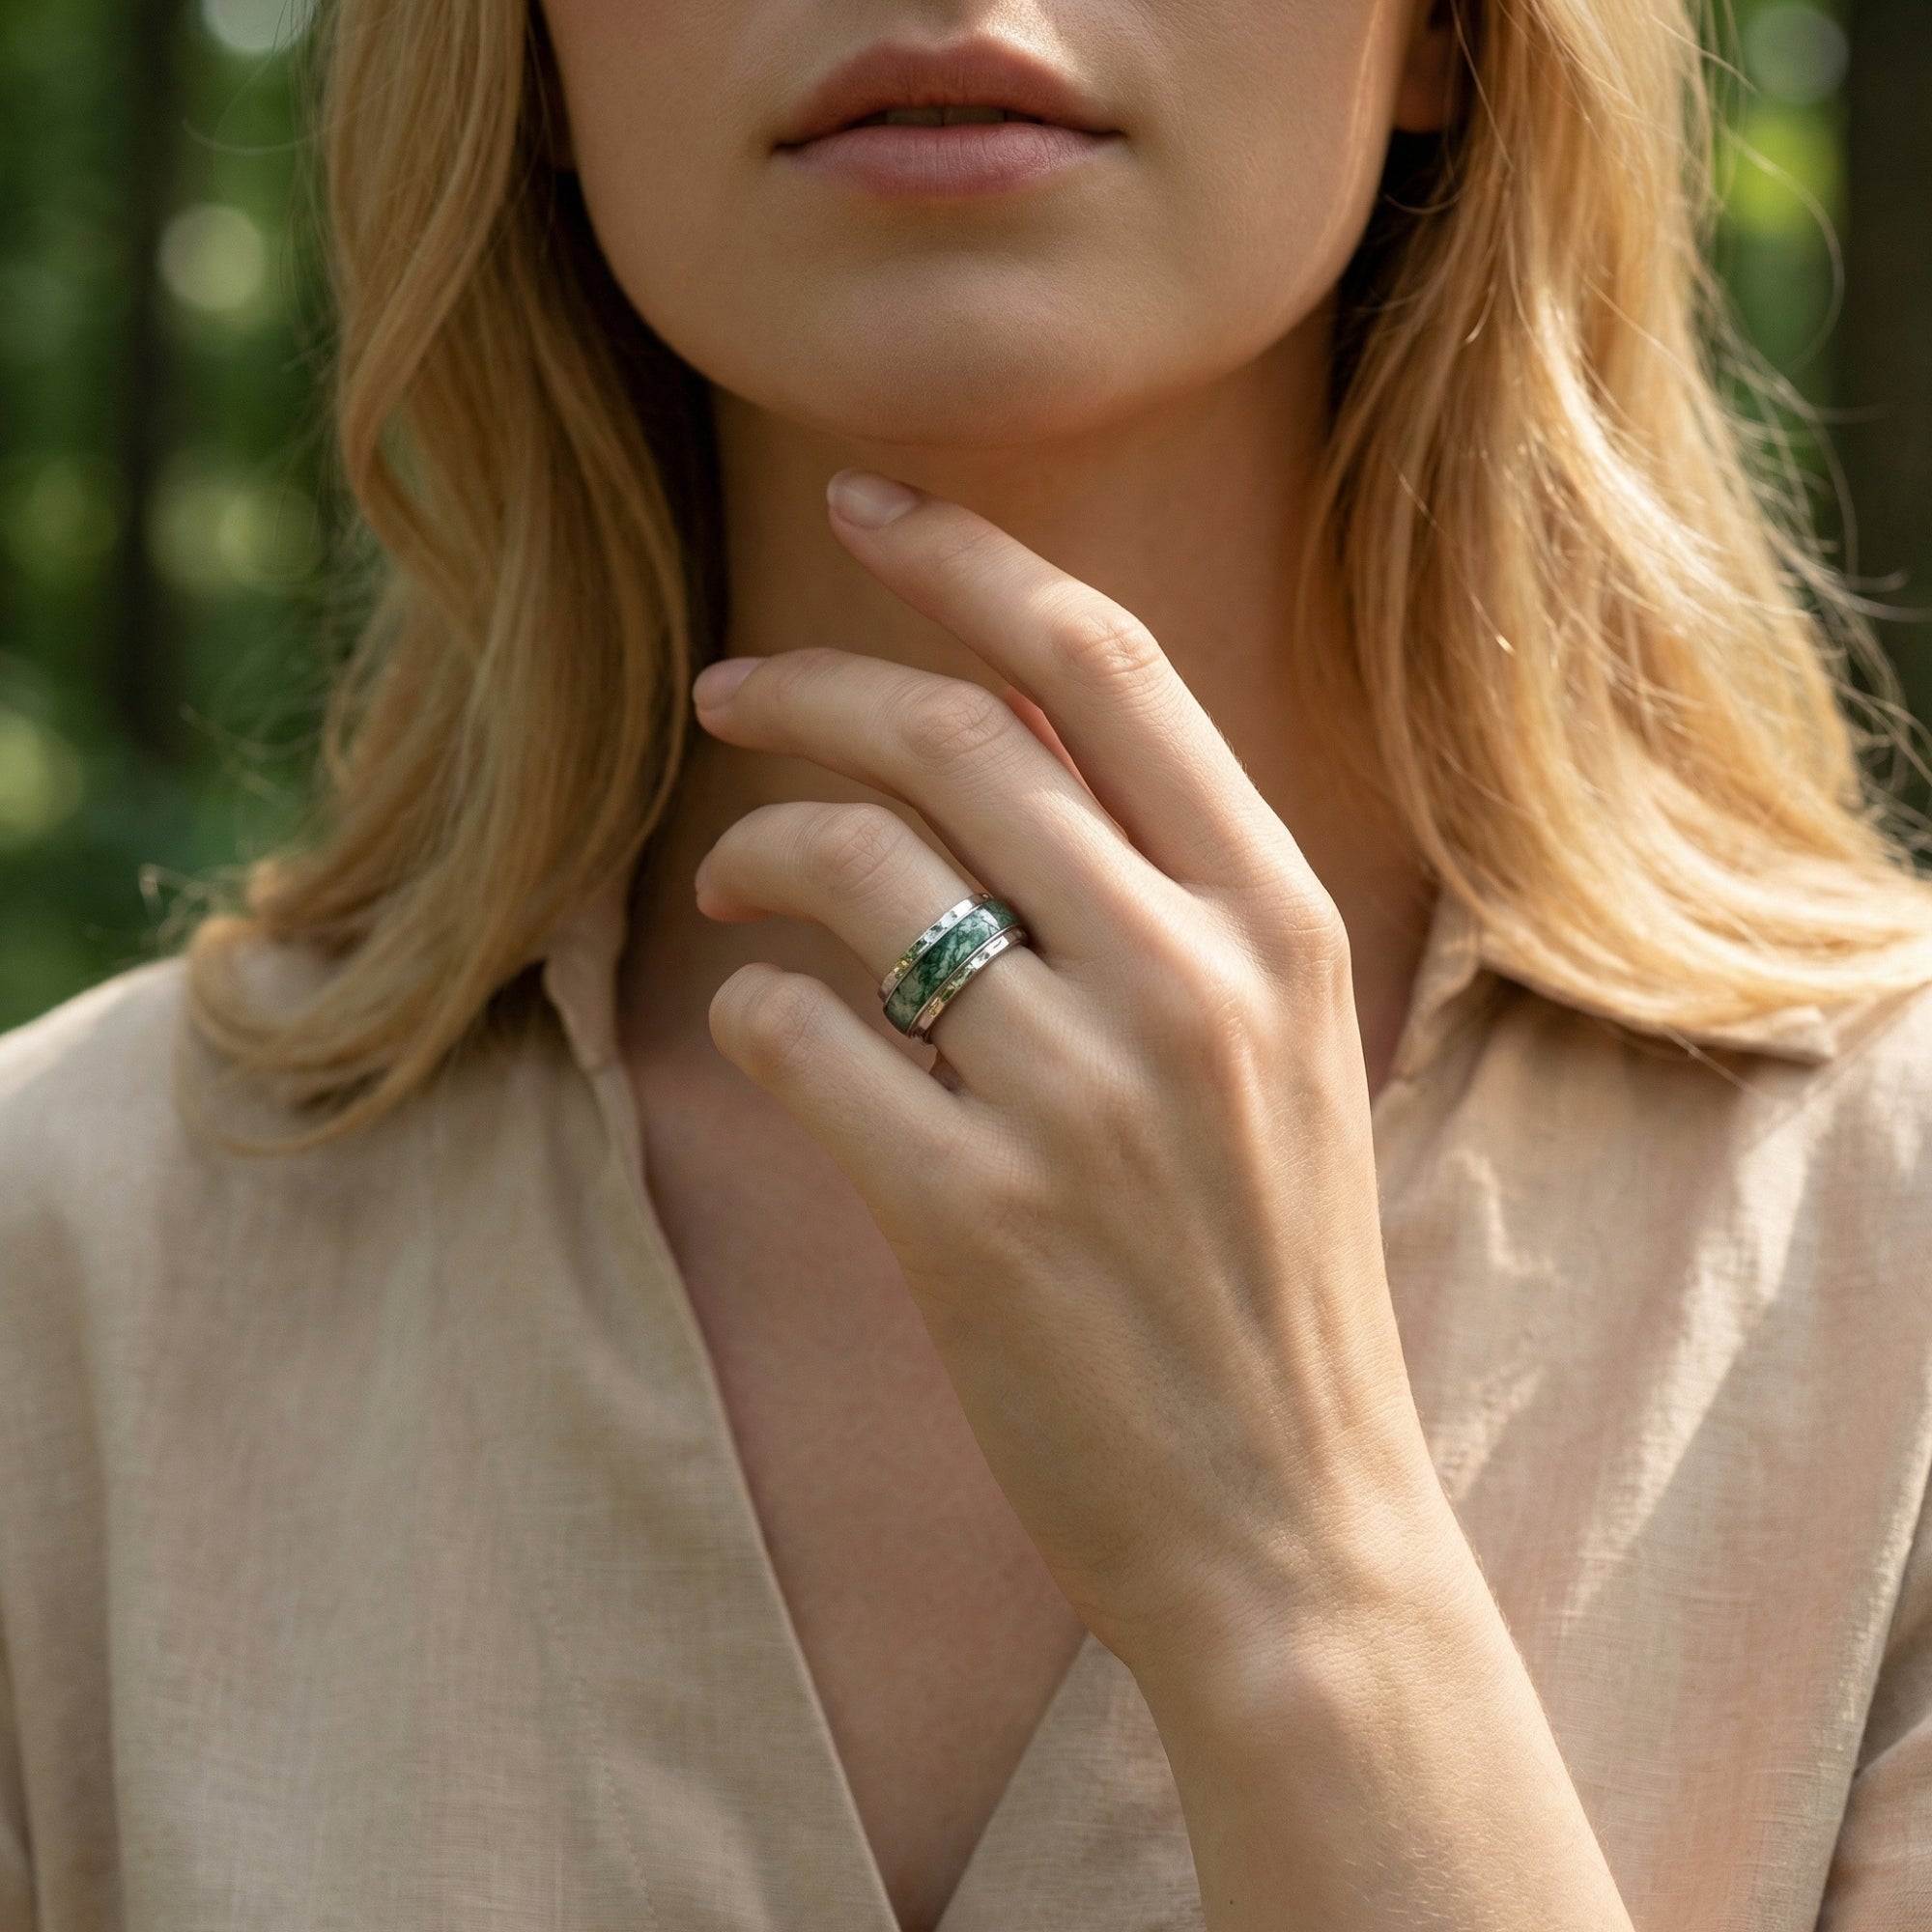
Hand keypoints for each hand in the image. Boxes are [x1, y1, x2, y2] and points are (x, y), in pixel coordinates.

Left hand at [690, 469, 1442, 1677]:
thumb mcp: (1277, 1051)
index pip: (1108, 666)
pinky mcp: (972, 1218)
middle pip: (955, 737)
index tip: (864, 506)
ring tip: (732, 878)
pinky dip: (756, 1008)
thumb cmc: (1266, 1274)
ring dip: (760, 848)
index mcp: (1278, 919)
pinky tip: (770, 1029)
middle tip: (728, 688)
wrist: (1292, 1521)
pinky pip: (801, 1038)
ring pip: (855, 873)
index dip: (971, 560)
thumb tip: (998, 734)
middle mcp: (1193, 981)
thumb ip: (1165, 892)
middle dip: (812, 683)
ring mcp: (1084, 1098)